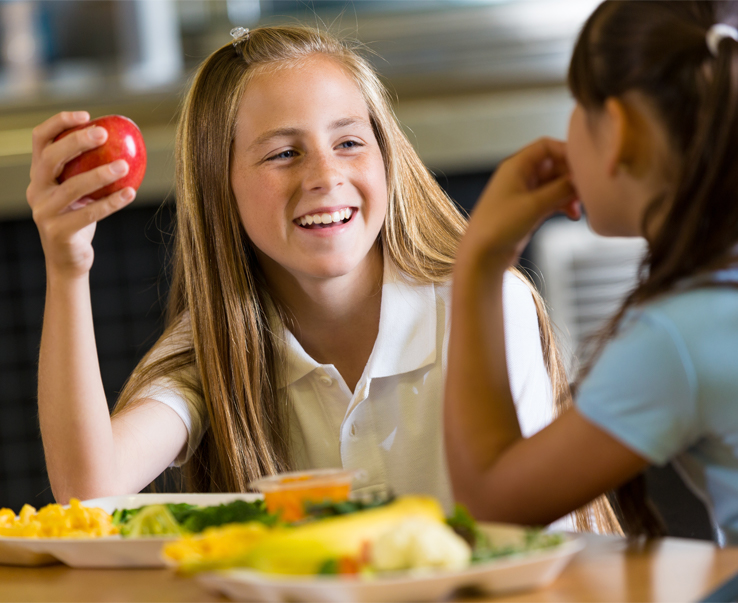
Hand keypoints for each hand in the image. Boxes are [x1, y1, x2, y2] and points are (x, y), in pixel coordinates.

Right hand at [26, 111, 136, 278]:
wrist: (69, 260)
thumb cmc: (79, 219)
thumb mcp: (79, 192)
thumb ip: (88, 170)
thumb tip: (124, 142)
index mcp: (39, 176)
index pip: (40, 140)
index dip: (59, 123)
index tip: (87, 116)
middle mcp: (36, 191)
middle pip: (51, 158)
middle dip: (76, 141)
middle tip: (104, 134)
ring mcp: (44, 212)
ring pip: (72, 187)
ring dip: (100, 174)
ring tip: (124, 165)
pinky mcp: (58, 232)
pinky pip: (89, 214)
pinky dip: (111, 203)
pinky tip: (130, 193)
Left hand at [458, 138, 579, 270]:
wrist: (482, 255)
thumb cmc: (497, 227)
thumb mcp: (534, 204)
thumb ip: (560, 189)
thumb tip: (580, 180)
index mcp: (515, 166)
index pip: (545, 147)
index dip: (566, 152)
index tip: (585, 164)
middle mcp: (519, 177)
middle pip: (553, 165)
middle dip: (571, 176)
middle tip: (586, 190)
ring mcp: (524, 194)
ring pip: (554, 185)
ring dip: (569, 192)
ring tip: (580, 205)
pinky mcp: (527, 211)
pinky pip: (551, 200)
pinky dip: (563, 205)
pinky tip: (572, 215)